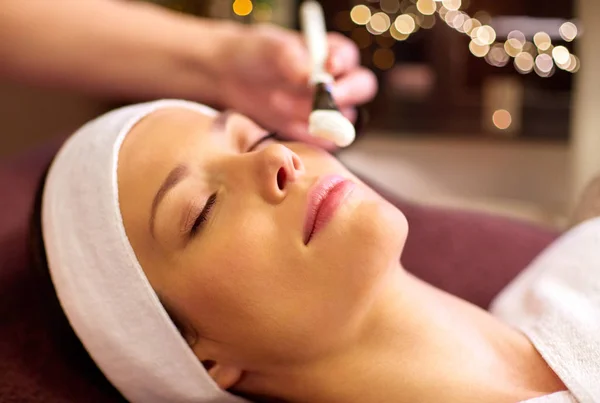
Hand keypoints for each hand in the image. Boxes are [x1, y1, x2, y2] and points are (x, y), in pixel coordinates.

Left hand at [215, 23, 376, 146]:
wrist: (232, 77)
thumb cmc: (257, 54)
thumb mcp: (272, 49)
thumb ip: (293, 60)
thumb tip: (311, 77)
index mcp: (333, 54)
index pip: (349, 59)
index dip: (342, 64)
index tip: (328, 68)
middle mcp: (338, 82)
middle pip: (361, 88)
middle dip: (346, 93)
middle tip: (326, 98)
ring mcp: (328, 109)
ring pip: (343, 118)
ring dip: (324, 117)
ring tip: (287, 108)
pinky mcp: (314, 132)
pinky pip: (323, 141)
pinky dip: (312, 139)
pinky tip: (289, 131)